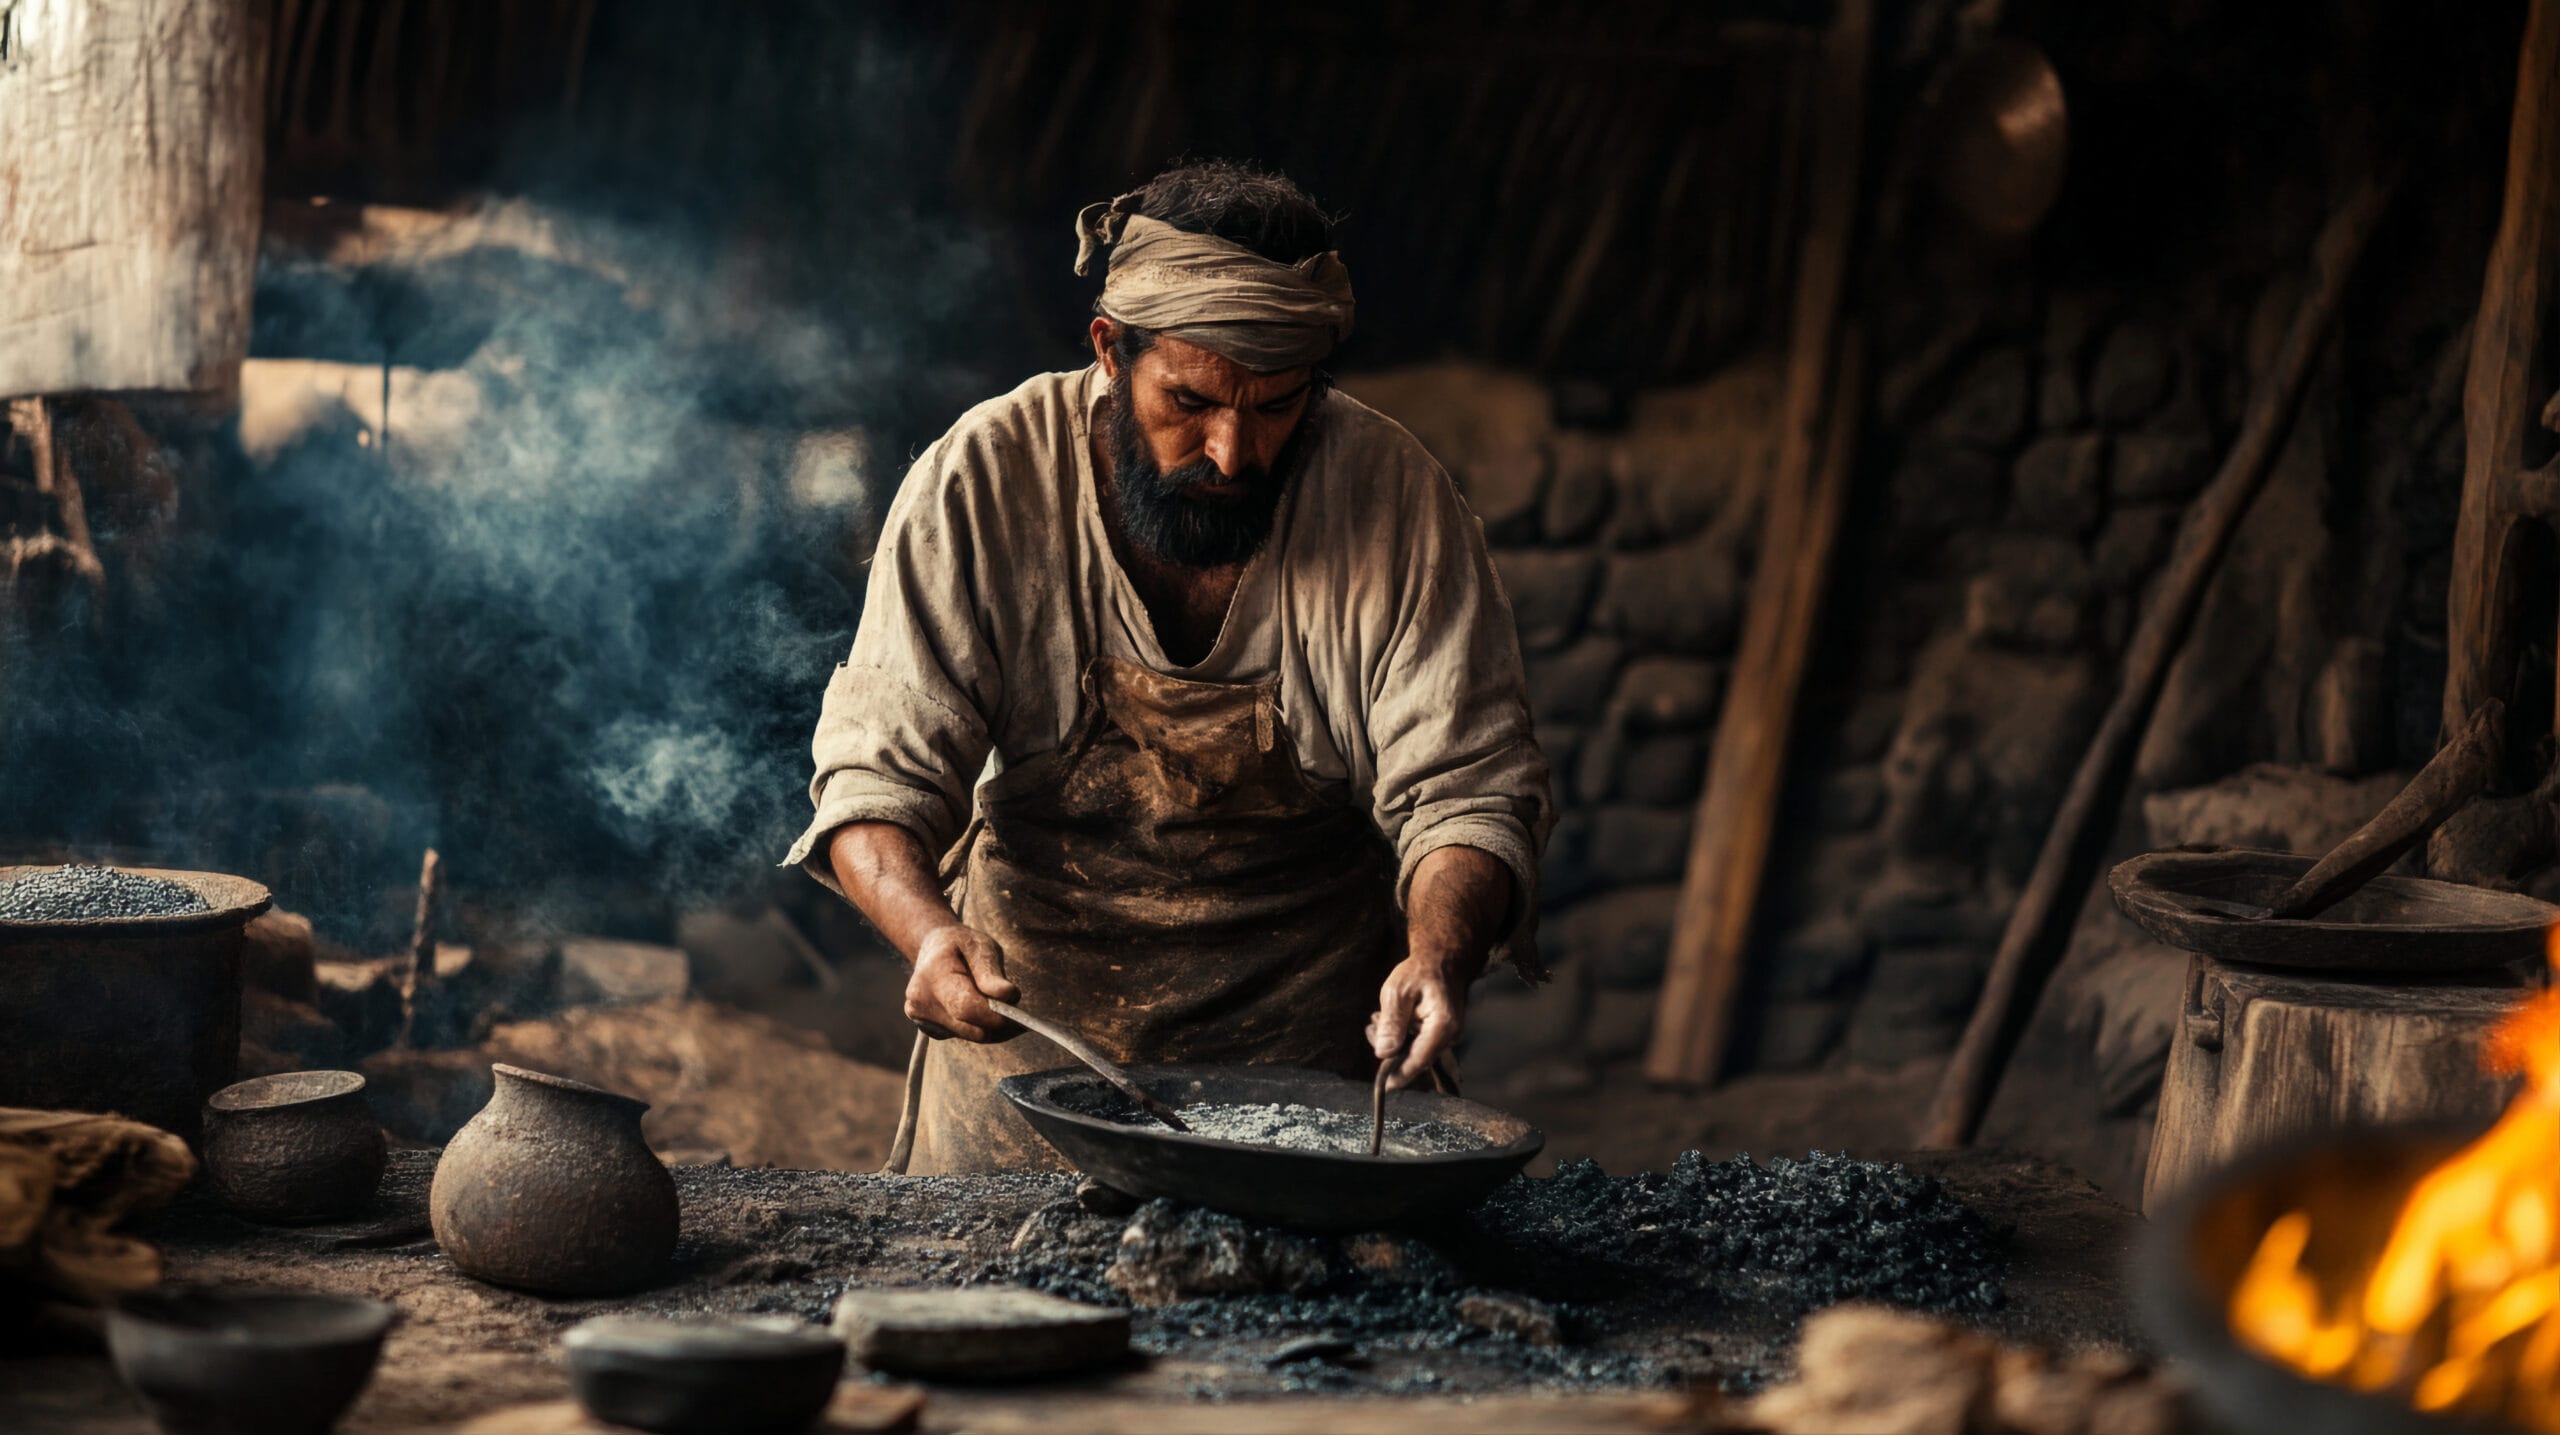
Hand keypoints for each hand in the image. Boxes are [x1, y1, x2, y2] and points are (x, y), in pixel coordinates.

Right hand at [903, 924, 1020, 1041]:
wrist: (933, 948)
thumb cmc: (961, 944)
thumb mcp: (980, 947)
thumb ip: (992, 973)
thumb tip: (1008, 997)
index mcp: (932, 976)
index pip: (966, 1007)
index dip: (996, 1016)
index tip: (1021, 1018)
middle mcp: (920, 1003)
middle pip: (971, 1028)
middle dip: (999, 1024)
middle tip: (1023, 1019)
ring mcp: (922, 1018)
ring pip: (970, 1035)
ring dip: (991, 1027)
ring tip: (1003, 1008)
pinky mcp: (930, 1029)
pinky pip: (965, 1035)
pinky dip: (980, 1027)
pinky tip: (984, 1010)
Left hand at [1367, 952, 1474, 1088]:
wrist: (1442, 961)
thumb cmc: (1419, 972)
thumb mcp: (1397, 992)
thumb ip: (1391, 1023)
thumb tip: (1383, 1053)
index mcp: (1442, 1026)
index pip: (1419, 1060)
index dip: (1399, 1074)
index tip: (1382, 1086)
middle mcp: (1450, 1036)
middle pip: (1416, 1060)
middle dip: (1391, 1053)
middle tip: (1372, 1030)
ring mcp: (1448, 1037)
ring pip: (1416, 1054)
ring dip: (1395, 1044)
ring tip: (1379, 1020)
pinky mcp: (1441, 1036)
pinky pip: (1419, 1046)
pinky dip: (1402, 1039)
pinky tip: (1390, 1021)